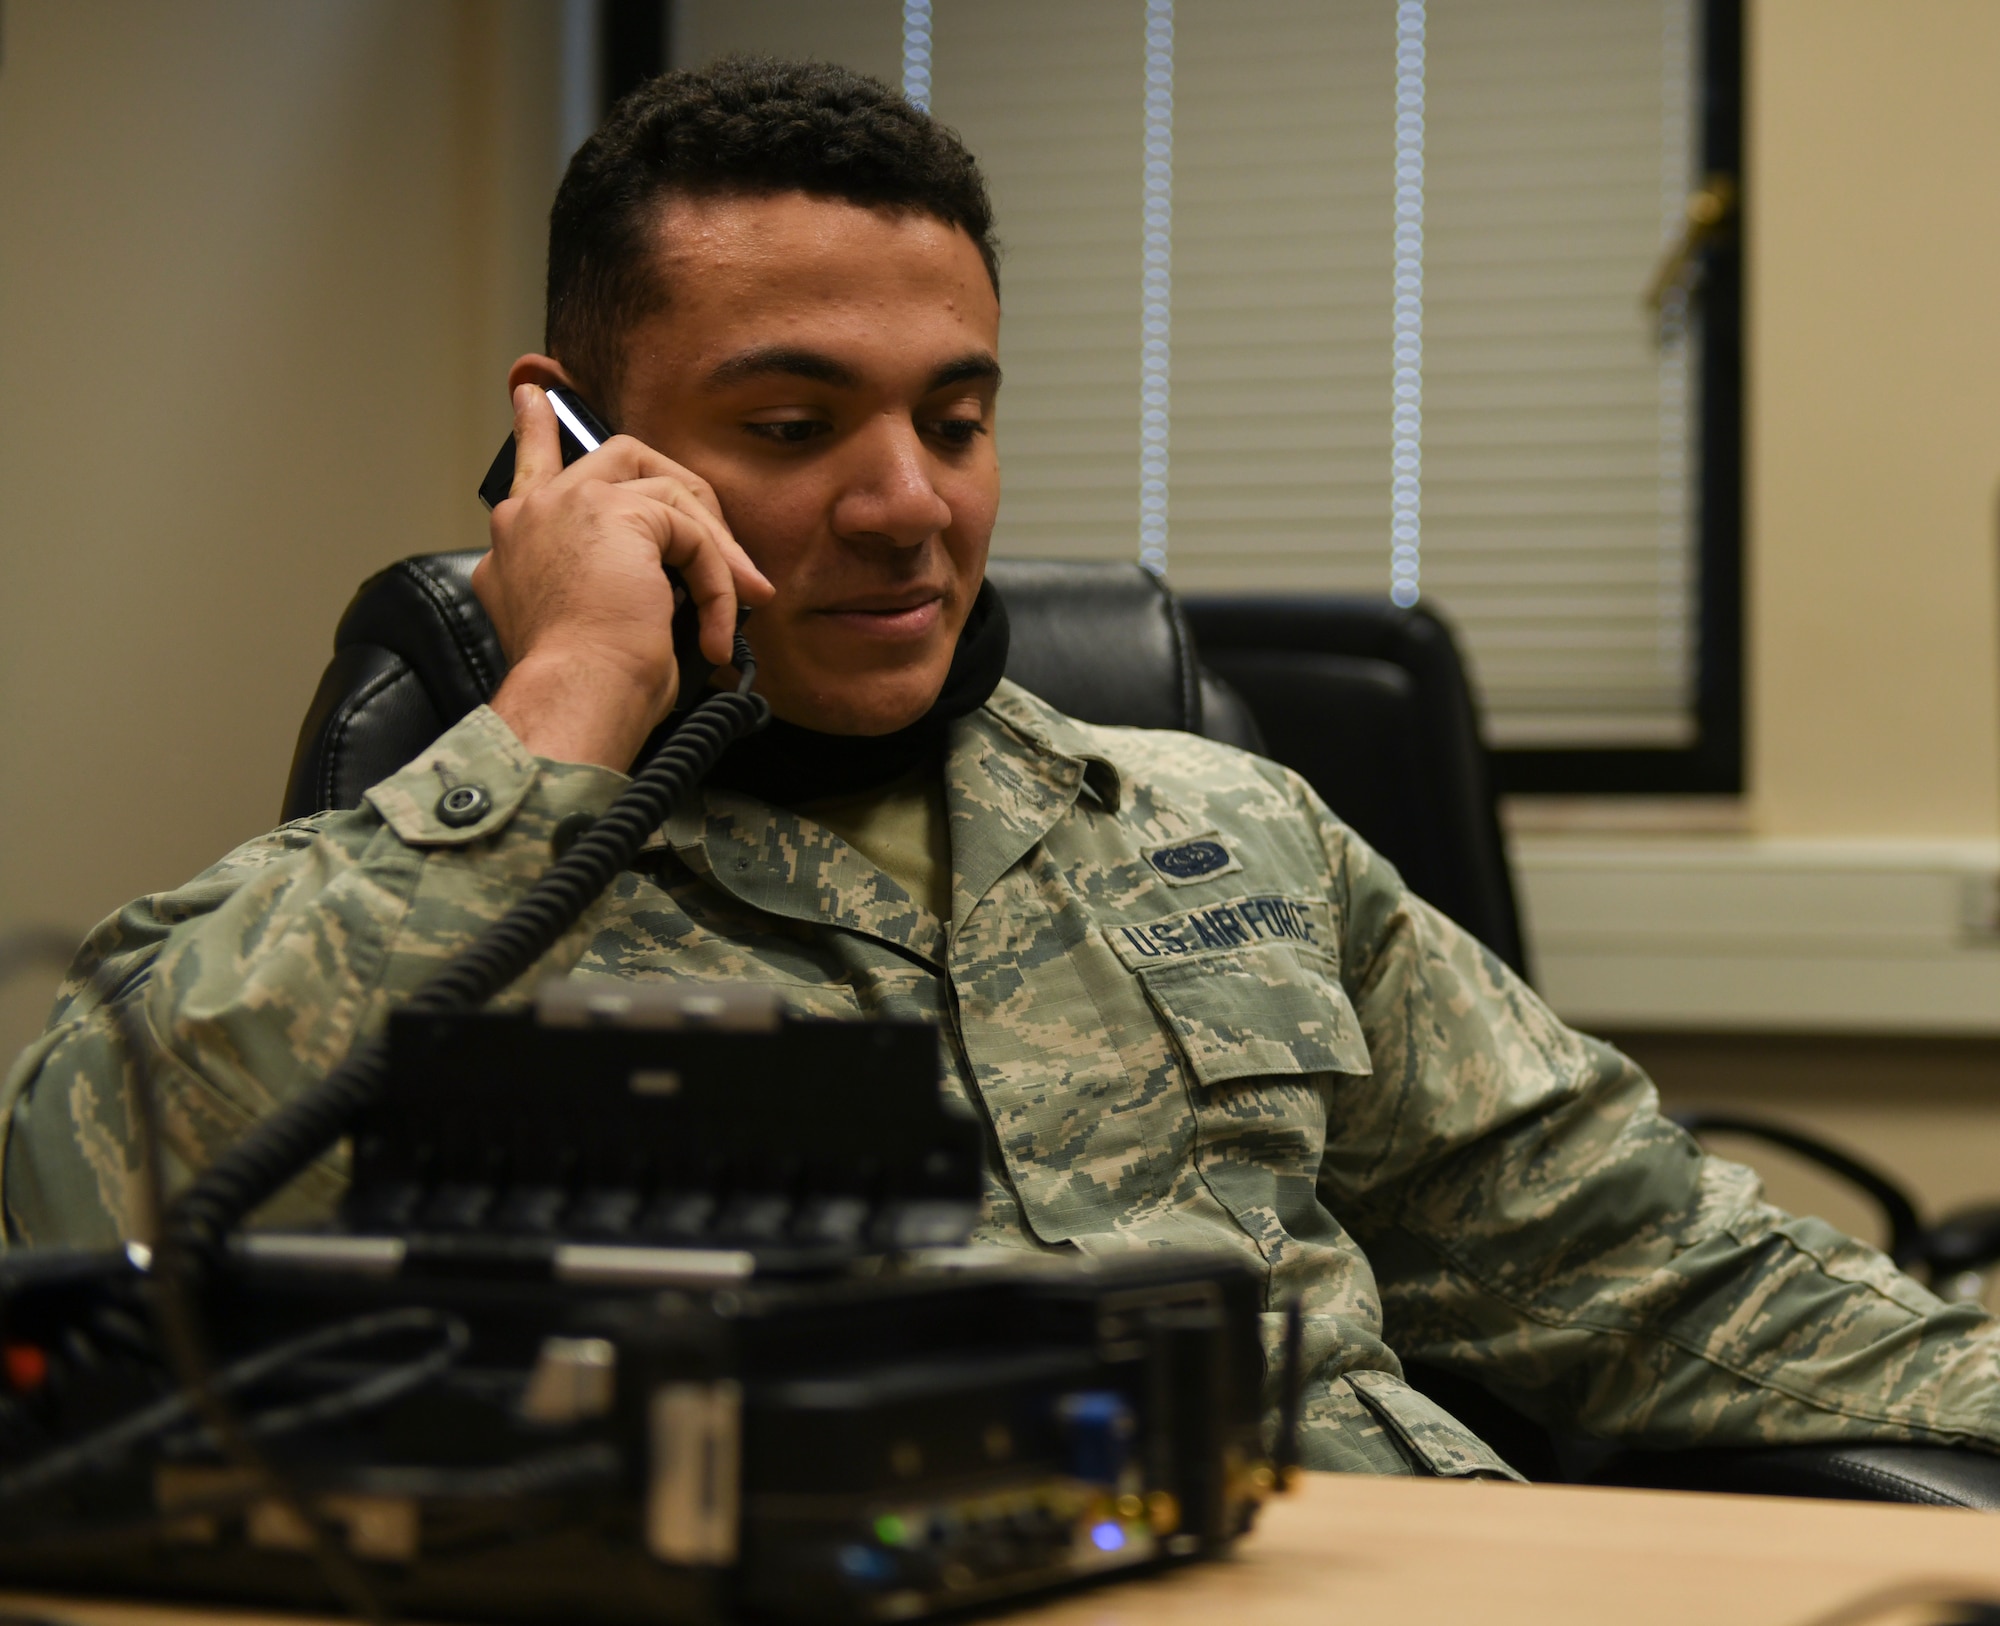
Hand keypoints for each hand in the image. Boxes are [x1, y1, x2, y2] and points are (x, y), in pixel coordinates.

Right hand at [474, 384, 772, 769]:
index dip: (536, 432)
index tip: (533, 395)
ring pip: (666, 492)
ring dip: (712, 549)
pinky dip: (716, 580)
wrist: (574, 699)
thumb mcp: (581, 631)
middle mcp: (529, 517)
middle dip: (676, 485)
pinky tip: (718, 628)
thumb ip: (605, 587)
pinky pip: (691, 531)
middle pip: (615, 458)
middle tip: (717, 532)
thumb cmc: (583, 689)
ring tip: (736, 602)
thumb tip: (672, 589)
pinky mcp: (614, 512)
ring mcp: (568, 506)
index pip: (529, 471)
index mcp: (512, 549)